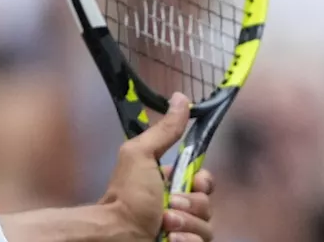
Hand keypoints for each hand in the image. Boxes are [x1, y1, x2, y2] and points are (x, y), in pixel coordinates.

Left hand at [100, 93, 215, 241]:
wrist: (115, 233)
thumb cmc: (126, 194)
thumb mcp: (142, 155)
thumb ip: (164, 130)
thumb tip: (180, 97)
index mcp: (170, 182)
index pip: (204, 182)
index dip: (203, 183)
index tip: (194, 183)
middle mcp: (178, 206)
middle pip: (207, 204)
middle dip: (191, 205)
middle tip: (168, 206)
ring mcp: (181, 228)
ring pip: (207, 227)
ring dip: (186, 224)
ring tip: (164, 225)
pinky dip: (186, 241)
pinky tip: (169, 239)